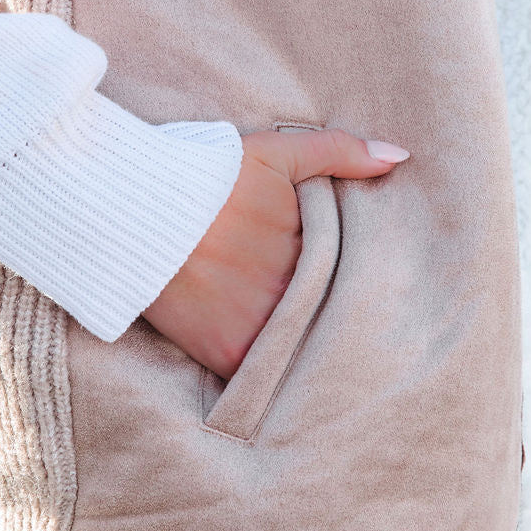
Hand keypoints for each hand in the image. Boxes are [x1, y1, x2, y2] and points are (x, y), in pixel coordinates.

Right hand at [141, 128, 409, 379]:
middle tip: (365, 342)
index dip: (360, 284)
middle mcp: (293, 293)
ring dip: (310, 351)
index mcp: (312, 249)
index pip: (354, 277)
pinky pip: (266, 378)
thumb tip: (399, 157)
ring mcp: (262, 327)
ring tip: (327, 363)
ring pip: (304, 350)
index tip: (371, 294)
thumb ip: (338, 152)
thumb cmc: (205, 175)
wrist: (131, 209)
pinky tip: (288, 379)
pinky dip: (276, 377)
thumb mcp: (276, 152)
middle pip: (330, 318)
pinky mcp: (229, 355)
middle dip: (340, 322)